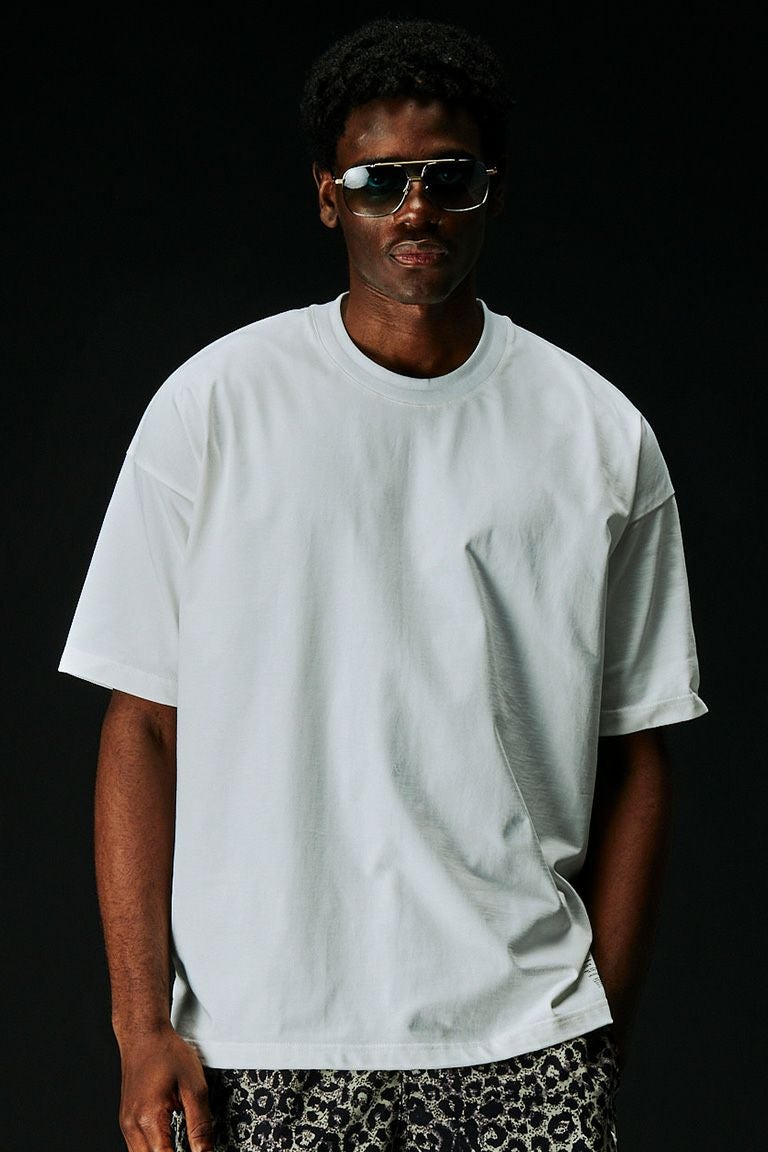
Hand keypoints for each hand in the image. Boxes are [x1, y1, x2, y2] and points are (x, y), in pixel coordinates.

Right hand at [116, 1026, 213, 1151]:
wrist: (144, 1035)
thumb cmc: (167, 1053)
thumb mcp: (194, 1086)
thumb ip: (201, 1125)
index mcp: (149, 1118)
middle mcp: (132, 1126)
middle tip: (193, 1149)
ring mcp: (126, 1125)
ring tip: (181, 1146)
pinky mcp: (126, 1121)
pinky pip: (137, 1148)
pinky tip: (167, 1145)